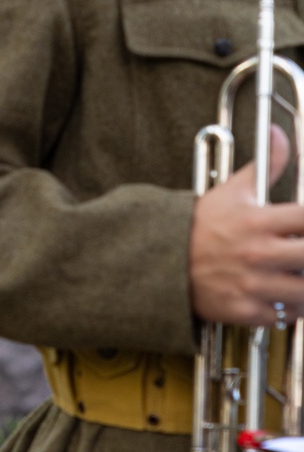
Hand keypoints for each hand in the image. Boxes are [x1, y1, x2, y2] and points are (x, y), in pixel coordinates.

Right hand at [190, 125, 303, 326]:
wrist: (161, 260)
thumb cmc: (200, 225)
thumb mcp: (232, 190)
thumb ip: (265, 164)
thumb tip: (281, 135)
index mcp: (258, 221)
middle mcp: (258, 253)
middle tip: (299, 252)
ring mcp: (252, 284)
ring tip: (297, 276)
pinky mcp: (245, 310)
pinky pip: (285, 316)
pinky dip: (290, 309)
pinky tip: (285, 296)